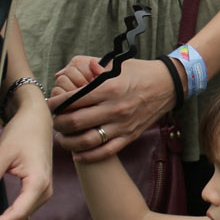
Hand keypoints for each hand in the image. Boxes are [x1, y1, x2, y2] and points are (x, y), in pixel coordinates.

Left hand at [0, 92, 53, 219]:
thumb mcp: (3, 154)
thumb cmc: (23, 132)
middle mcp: (44, 191)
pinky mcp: (38, 189)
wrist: (38, 119)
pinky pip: (24, 211)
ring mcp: (43, 191)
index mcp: (38, 183)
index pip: (16, 214)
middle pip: (21, 219)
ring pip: (23, 217)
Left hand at [49, 57, 176, 159]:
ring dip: (69, 142)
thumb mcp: (115, 64)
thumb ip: (87, 67)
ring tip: (61, 139)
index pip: (73, 99)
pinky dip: (88, 156)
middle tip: (53, 121)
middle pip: (76, 121)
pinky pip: (106, 151)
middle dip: (58, 123)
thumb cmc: (138, 72)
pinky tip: (77, 154)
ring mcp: (122, 125)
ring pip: (87, 140)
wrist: (168, 85)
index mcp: (109, 88)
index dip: (56, 103)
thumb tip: (61, 74)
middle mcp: (114, 108)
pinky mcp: (130, 136)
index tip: (50, 104)